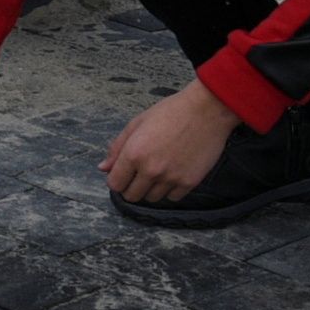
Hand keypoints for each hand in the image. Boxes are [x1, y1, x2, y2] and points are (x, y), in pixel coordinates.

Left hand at [102, 79, 240, 204]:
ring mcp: (170, 178)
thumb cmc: (171, 112)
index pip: (115, 184)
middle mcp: (150, 170)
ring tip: (160, 169)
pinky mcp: (189, 183)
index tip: (124, 173)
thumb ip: (117, 147)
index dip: (117, 179)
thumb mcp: (138, 123)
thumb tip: (103, 168)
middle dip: (132, 186)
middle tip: (141, 173)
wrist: (207, 111)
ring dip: (151, 188)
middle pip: (132, 196)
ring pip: (152, 198)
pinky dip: (170, 189)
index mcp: (134, 154)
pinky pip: (172, 197)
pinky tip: (174, 172)